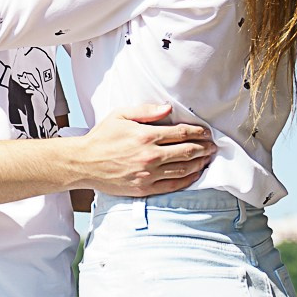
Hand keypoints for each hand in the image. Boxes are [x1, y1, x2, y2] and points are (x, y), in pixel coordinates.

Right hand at [69, 104, 215, 195]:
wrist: (84, 163)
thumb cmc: (101, 138)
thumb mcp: (120, 115)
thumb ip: (146, 110)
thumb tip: (168, 108)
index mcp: (146, 135)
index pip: (181, 133)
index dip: (198, 132)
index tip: (206, 132)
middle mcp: (150, 155)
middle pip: (187, 151)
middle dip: (204, 148)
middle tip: (212, 146)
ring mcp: (148, 174)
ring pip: (183, 169)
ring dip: (199, 163)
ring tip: (207, 159)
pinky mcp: (145, 188)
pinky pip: (172, 185)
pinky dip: (187, 180)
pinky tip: (194, 175)